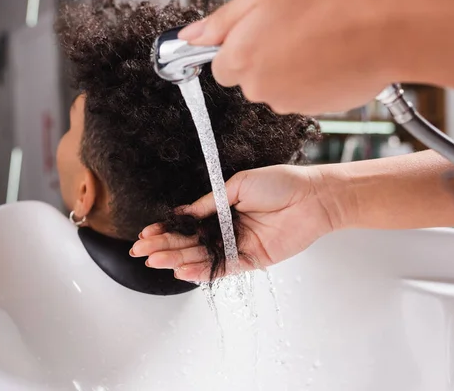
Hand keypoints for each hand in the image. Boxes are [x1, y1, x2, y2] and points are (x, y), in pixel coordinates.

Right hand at [131, 165, 344, 281]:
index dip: (166, 229)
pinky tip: (182, 270)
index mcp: (221, 210)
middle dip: (164, 246)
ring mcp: (238, 246)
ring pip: (201, 257)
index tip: (145, 234)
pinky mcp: (252, 260)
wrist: (312, 196)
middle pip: (189, 242)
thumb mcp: (237, 185)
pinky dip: (202, 270)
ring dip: (177, 259)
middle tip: (140, 252)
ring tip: (155, 262)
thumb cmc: (278, 183)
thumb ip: (209, 203)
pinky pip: (223, 268)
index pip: (187, 223)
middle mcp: (227, 230)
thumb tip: (183, 212)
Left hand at [180, 0, 453, 113]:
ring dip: (291, 69)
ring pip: (279, 88)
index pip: (222, 67)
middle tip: (295, 28)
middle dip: (264, 58)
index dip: (239, 47)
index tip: (258, 33)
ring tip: (319, 39)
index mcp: (242, 59)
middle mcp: (260, 88)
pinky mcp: (318, 111)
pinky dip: (314, 80)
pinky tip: (333, 55)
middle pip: (250, 79)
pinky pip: (306, 95)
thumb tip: (190, 37)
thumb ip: (222, 21)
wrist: (390, 24)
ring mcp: (291, 103)